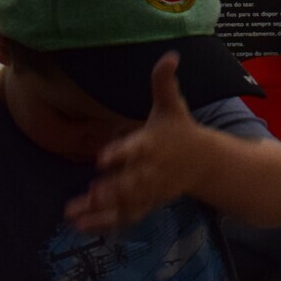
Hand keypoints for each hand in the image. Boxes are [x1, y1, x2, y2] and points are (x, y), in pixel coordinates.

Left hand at [69, 55, 209, 233]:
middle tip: (91, 193)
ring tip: (74, 215)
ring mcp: (149, 190)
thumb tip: (171, 54)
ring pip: (124, 203)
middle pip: (131, 182)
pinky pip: (125, 216)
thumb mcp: (172, 105)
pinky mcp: (146, 203)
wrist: (206, 162)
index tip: (103, 158)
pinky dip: (105, 223)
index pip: (137, 148)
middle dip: (113, 189)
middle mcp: (152, 170)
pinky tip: (81, 226)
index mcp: (155, 143)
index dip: (121, 153)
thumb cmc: (180, 130)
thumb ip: (164, 83)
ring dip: (100, 211)